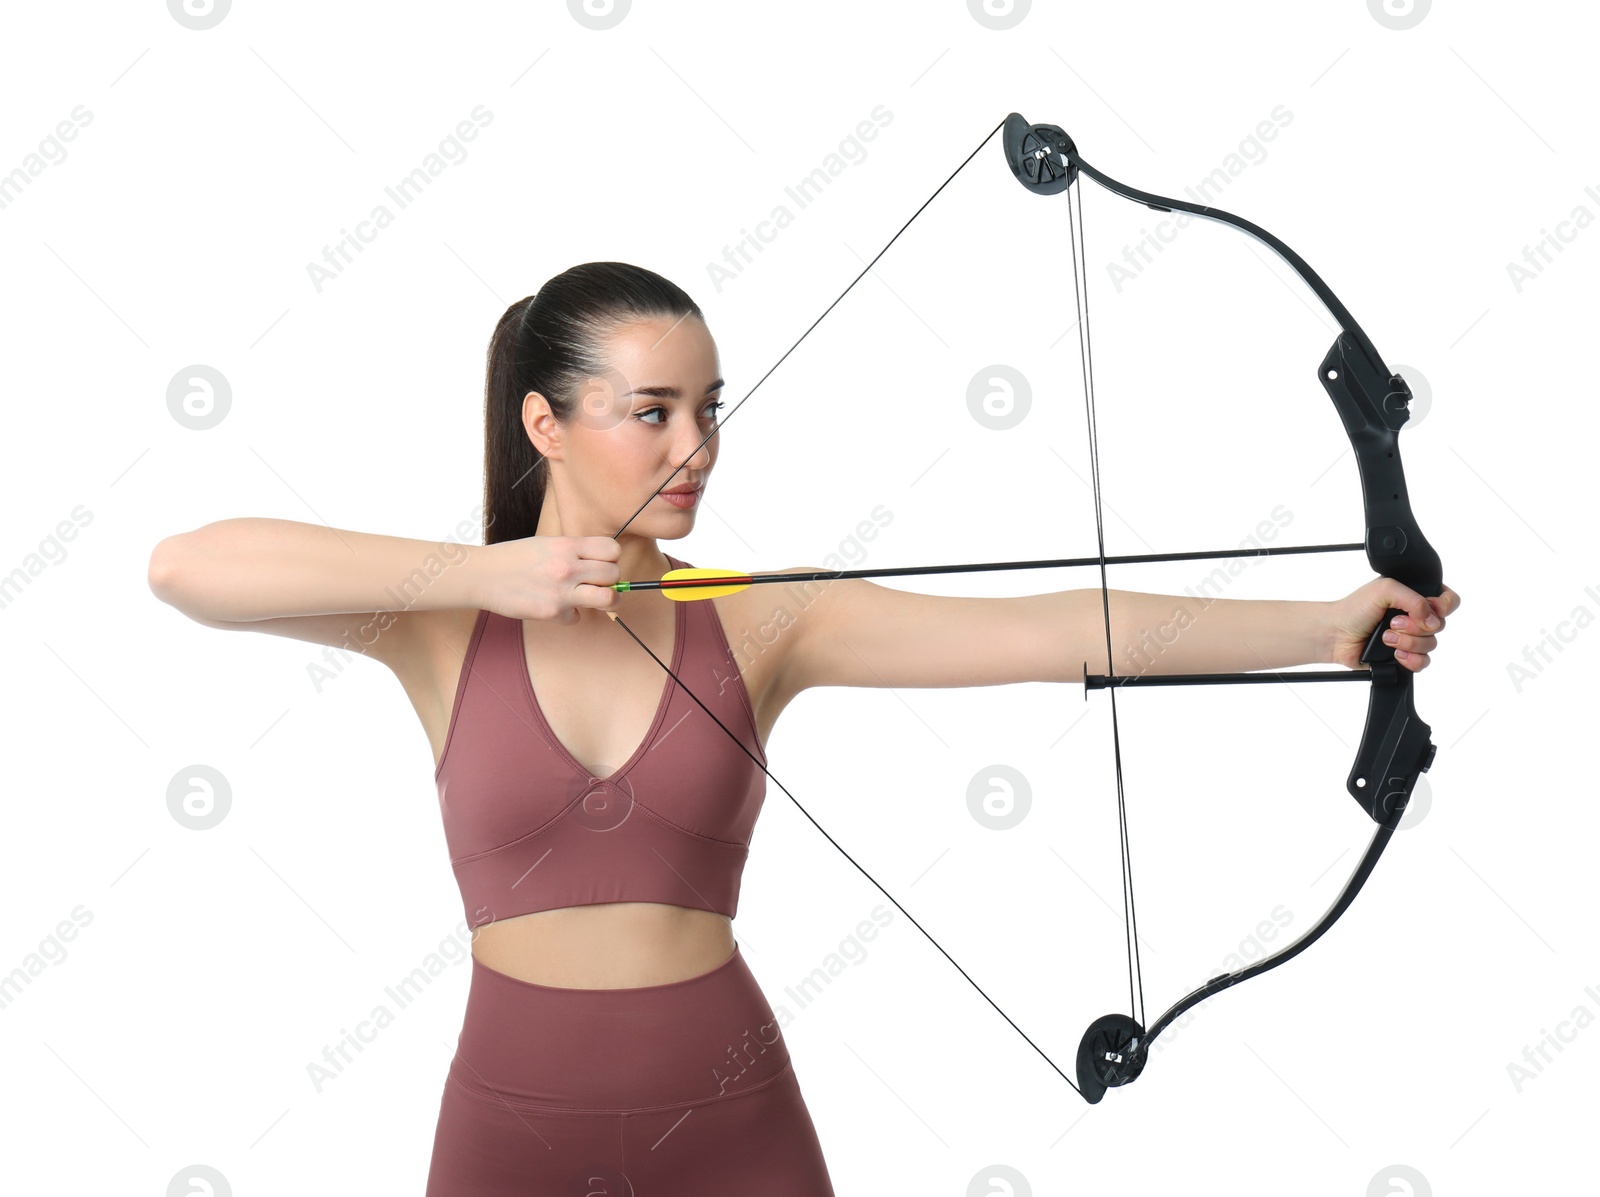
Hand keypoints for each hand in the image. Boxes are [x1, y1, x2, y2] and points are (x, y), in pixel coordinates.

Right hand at [477, 535, 621, 624]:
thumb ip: (574, 552)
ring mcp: (561, 591)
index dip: (612, 559)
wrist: (482, 576)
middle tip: (598, 583)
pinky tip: (555, 607)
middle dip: (611, 581)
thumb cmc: (514, 558)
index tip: (603, 564)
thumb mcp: (546, 544)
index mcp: (567, 545)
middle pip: (614, 575)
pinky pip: (577, 617)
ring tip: (595, 599)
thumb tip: (602, 565)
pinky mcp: (552, 612)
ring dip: (606, 601)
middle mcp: (567, 567)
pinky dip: (569, 615)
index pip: (612, 550)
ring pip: (608, 599)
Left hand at [1328, 577, 1460, 671]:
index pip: (1448, 601)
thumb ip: (1414, 598)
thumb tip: (1432, 619)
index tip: (1427, 608)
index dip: (1443, 606)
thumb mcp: (1385, 589)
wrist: (1335, 635)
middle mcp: (1415, 617)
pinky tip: (1393, 653)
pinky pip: (1423, 662)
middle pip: (1440, 625)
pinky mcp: (1404, 656)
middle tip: (1393, 622)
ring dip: (1408, 641)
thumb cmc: (1354, 609)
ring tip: (1386, 637)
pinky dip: (1410, 658)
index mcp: (1414, 596)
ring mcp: (1410, 638)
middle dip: (1416, 626)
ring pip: (1431, 645)